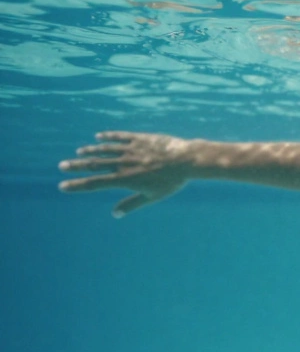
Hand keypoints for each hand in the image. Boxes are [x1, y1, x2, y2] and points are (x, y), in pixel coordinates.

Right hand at [59, 132, 192, 217]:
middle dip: (76, 166)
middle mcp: (124, 163)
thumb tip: (115, 214)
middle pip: (94, 165)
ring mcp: (131, 149)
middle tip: (61, 166)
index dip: (78, 185)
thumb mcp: (152, 196)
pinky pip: (120, 137)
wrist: (186, 160)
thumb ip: (132, 204)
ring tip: (79, 152)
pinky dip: (108, 137)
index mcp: (125, 179)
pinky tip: (99, 136)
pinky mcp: (140, 138)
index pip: (95, 184)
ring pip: (105, 149)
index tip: (63, 186)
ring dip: (91, 150)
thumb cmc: (171, 181)